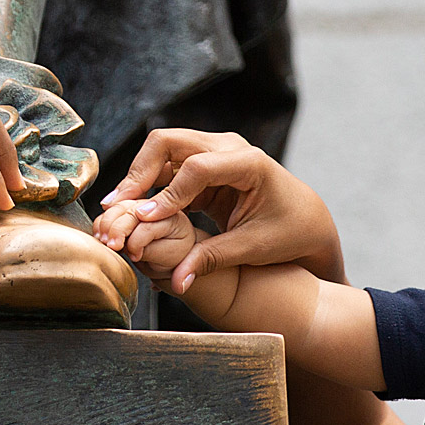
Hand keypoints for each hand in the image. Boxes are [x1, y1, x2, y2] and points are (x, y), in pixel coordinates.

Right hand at [98, 129, 342, 291]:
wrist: (306, 220)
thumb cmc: (288, 233)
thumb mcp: (252, 248)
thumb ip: (212, 260)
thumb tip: (175, 282)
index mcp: (249, 162)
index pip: (196, 167)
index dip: (166, 193)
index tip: (143, 218)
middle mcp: (228, 147)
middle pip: (168, 142)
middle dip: (139, 173)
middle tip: (117, 206)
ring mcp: (214, 151)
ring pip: (161, 150)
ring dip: (138, 178)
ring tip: (117, 209)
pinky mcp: (203, 165)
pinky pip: (167, 167)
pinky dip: (148, 186)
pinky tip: (131, 210)